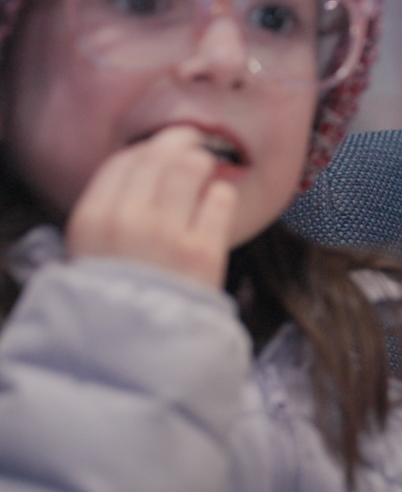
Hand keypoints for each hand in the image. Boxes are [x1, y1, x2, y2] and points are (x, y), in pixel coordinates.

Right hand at [66, 125, 237, 289]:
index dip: (147, 149)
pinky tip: (218, 200)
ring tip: (208, 166)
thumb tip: (143, 170)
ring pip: (192, 168)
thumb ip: (110, 212)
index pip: (124, 161)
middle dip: (180, 143)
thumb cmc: (115, 301)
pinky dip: (222, 193)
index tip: (160, 149)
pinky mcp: (205, 251)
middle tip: (193, 142)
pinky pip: (220, 199)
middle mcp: (128, 219)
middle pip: (161, 156)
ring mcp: (168, 233)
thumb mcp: (89, 253)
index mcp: (92, 218)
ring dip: (203, 162)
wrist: (137, 350)